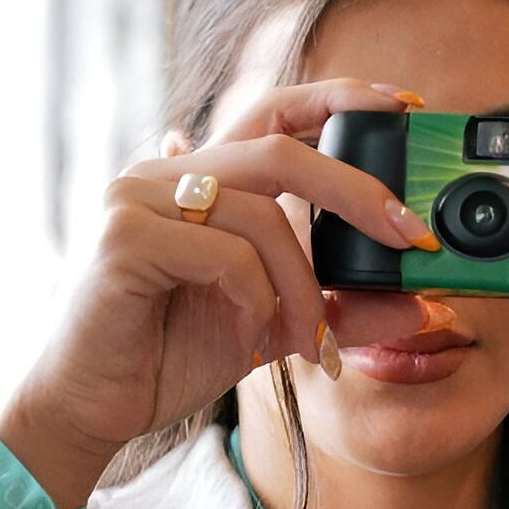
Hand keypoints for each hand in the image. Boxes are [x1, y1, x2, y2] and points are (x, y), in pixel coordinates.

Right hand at [0, 78, 437, 500]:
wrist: (88, 410)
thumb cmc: (166, 358)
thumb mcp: (272, 326)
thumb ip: (337, 308)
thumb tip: (420, 305)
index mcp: (198, 179)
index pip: (273, 112)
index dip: (340, 97)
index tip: (403, 106)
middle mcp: (165, 173)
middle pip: (282, 150)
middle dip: (358, 192)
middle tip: (410, 237)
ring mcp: (137, 197)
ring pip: (262, 215)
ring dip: (305, 287)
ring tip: (310, 341)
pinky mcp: (123, 237)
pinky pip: (226, 255)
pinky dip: (257, 301)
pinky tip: (252, 340)